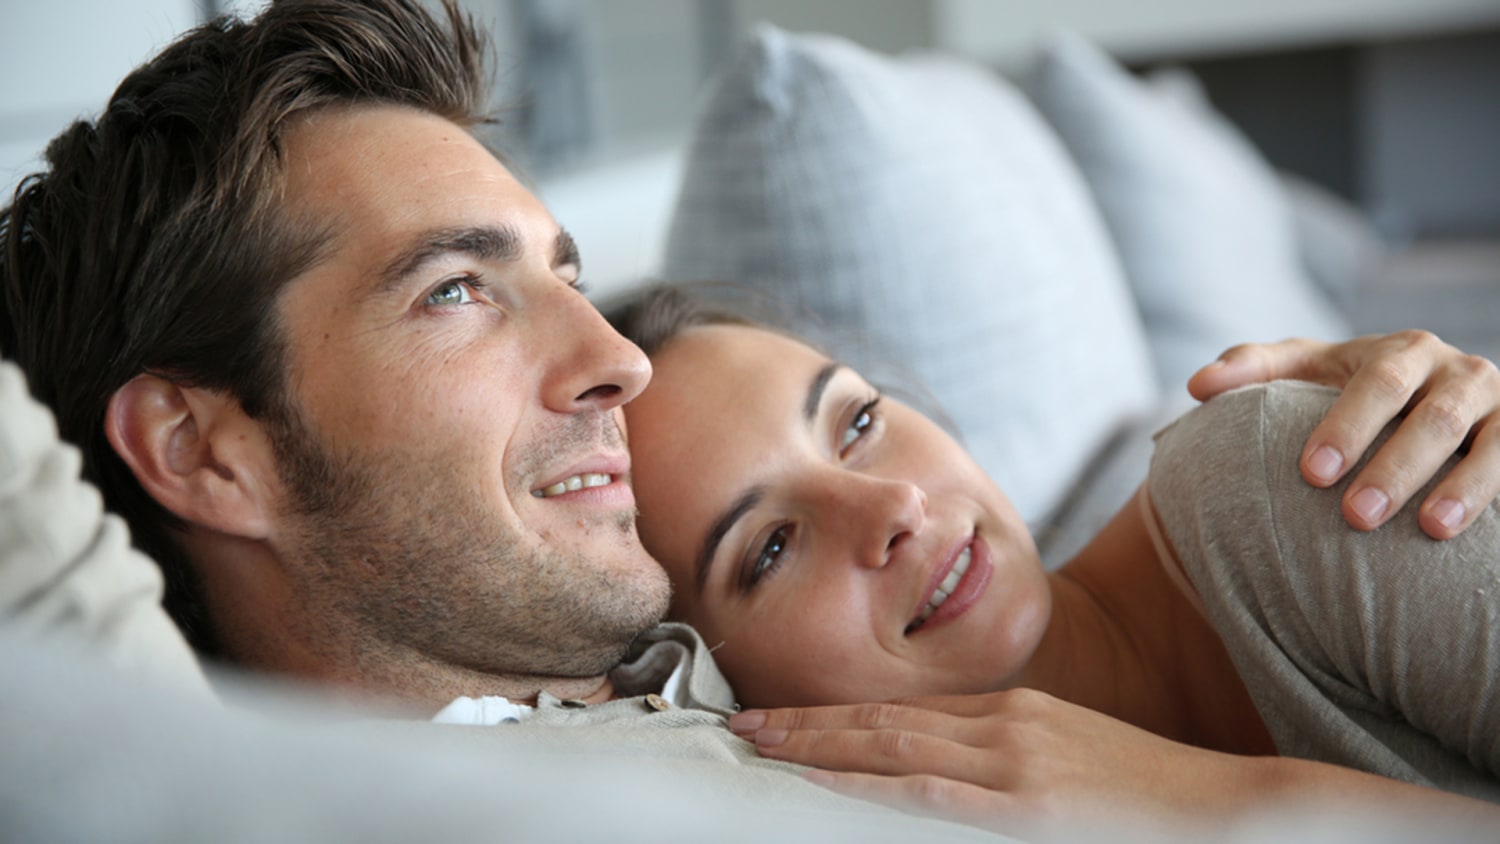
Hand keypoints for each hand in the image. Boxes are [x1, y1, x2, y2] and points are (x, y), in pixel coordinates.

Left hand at [729, 689, 1267, 839]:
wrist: (1224, 802)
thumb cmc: (1147, 791)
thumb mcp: (1070, 755)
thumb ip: (1009, 757)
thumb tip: (944, 772)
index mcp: (1010, 711)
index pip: (902, 709)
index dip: (836, 714)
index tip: (784, 718)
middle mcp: (1001, 724)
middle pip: (881, 718)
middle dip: (806, 722)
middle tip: (742, 725)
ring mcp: (1012, 758)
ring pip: (890, 744)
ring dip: (815, 743)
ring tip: (757, 744)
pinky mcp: (1026, 801)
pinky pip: (927, 788)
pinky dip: (864, 778)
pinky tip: (819, 777)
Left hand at [1186, 331, 1499, 538]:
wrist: (1431, 402)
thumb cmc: (1351, 392)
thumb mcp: (1307, 370)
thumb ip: (1253, 369)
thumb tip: (1197, 386)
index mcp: (1403, 352)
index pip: (1377, 383)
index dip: (1348, 425)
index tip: (1312, 473)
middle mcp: (1461, 374)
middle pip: (1435, 417)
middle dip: (1397, 466)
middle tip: (1355, 516)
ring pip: (1496, 443)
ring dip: (1466, 486)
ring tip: (1431, 529)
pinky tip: (1482, 536)